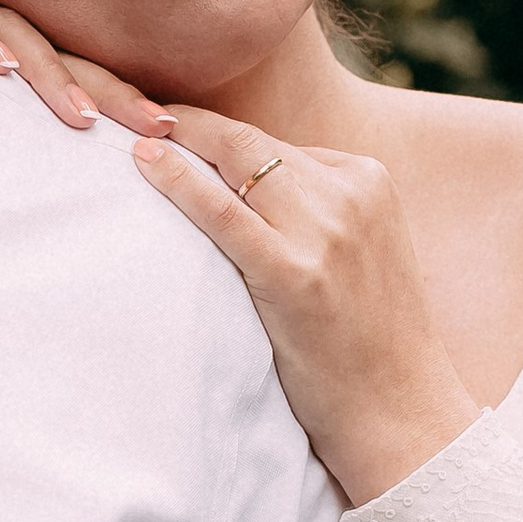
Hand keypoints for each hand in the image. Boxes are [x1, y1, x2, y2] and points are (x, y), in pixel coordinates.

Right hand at [0, 0, 176, 137]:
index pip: (74, 69)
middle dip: (111, 92)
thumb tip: (44, 171)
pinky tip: (0, 68)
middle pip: (63, 53)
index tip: (166, 127)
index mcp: (7, 44)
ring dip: (49, 75)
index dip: (118, 97)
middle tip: (157, 125)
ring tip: (81, 117)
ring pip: (16, 34)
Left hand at [131, 108, 481, 506]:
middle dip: (181, 121)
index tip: (161, 122)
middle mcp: (352, 193)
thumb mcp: (357, 256)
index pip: (274, 143)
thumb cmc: (368, 346)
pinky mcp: (295, 273)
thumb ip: (313, 214)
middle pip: (248, 140)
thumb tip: (240, 190)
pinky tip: (143, 164)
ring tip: (118, 124)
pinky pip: (223, 211)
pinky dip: (177, 181)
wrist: (404, 414)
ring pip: (234, 162)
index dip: (211, 134)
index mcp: (370, 181)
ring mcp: (327, 230)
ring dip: (171, 140)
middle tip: (123, 107)